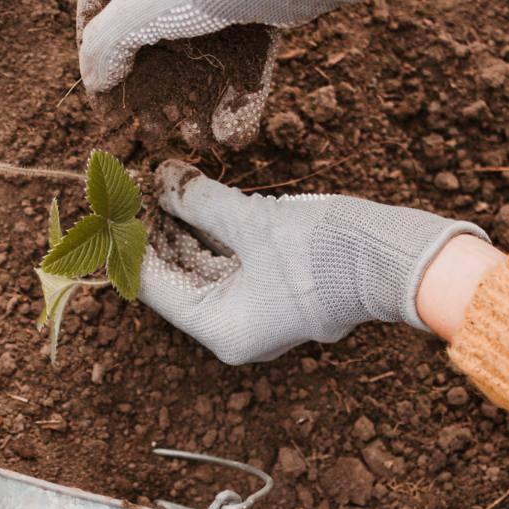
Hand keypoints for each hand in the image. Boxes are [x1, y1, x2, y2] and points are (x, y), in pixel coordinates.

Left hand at [140, 162, 488, 363]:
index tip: (110, 207)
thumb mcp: (252, 220)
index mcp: (221, 329)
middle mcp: (234, 331)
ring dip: (181, 229)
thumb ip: (198, 200)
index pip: (154, 286)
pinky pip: (229, 266)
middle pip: (176, 278)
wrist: (399, 260)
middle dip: (154, 232)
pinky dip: (210, 236)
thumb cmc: (328, 250)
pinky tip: (191, 201)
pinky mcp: (275, 294)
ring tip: (157, 186)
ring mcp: (257, 315)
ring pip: (201, 269)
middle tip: (132, 188)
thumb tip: (159, 177)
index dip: (130, 243)